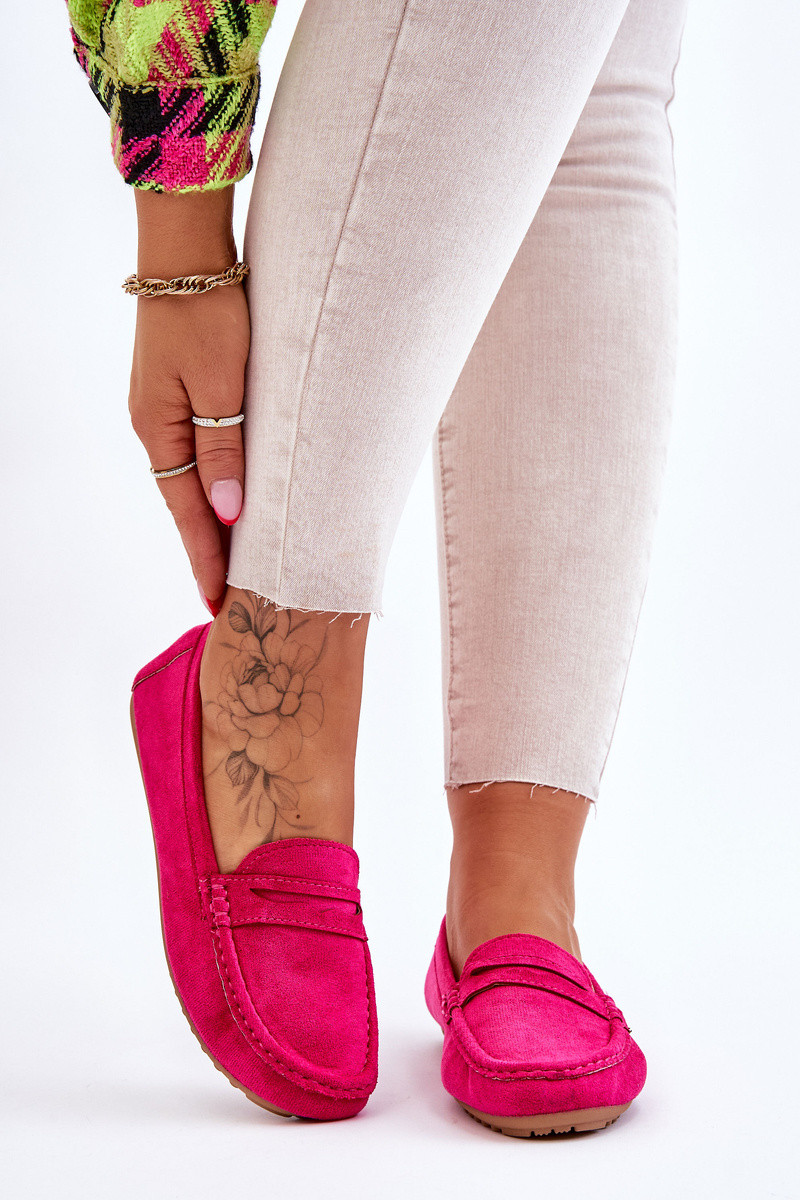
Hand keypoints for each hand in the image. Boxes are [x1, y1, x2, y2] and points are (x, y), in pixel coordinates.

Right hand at [128, 186, 248, 610]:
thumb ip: (225, 448)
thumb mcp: (222, 385)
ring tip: (232, 562)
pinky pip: (196, 453)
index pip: (187, 513)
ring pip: (190, 480)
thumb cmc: (208, 313)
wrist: (187, 255)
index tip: (218, 603)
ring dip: (211, 521)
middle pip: (185, 504)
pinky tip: (227, 500)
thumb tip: (225, 512)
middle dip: (207, 552)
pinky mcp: (178, 393)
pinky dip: (212, 485)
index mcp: (160, 431)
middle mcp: (156, 427)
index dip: (206, 559)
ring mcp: (164, 410)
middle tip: (228, 600)